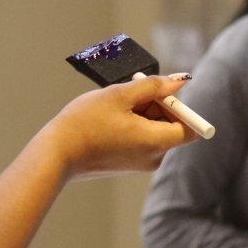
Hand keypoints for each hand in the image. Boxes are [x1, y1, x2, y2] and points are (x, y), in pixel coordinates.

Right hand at [38, 74, 199, 179]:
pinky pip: (141, 142)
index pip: (191, 129)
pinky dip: (133, 126)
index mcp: (157, 143)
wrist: (57, 154)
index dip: (180, 108)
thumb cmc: (85, 122)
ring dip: (143, 114)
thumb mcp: (120, 95)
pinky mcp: (128, 165)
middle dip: (158, 107)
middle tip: (131, 93)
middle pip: (172, 128)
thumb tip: (179, 82)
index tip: (159, 95)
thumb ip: (153, 86)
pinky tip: (110, 120)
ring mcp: (141, 164)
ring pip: (155, 133)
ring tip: (116, 106)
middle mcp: (154, 159)